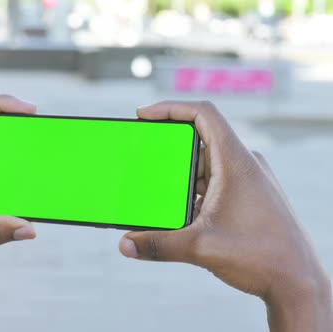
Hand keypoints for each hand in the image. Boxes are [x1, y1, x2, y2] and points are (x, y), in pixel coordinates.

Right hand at [118, 101, 331, 330]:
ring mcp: (249, 180)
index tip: (144, 115)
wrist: (299, 282)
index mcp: (236, 162)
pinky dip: (194, 190)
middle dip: (169, 149)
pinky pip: (216, 181)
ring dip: (181, 174)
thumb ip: (158, 244)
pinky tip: (181, 211)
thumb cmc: (262, 257)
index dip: (170, 107)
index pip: (203, 114)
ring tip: (159, 190)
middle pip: (200, 139)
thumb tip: (125, 244)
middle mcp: (244, 164)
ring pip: (207, 164)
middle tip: (144, 157)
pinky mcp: (250, 196)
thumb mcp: (200, 248)